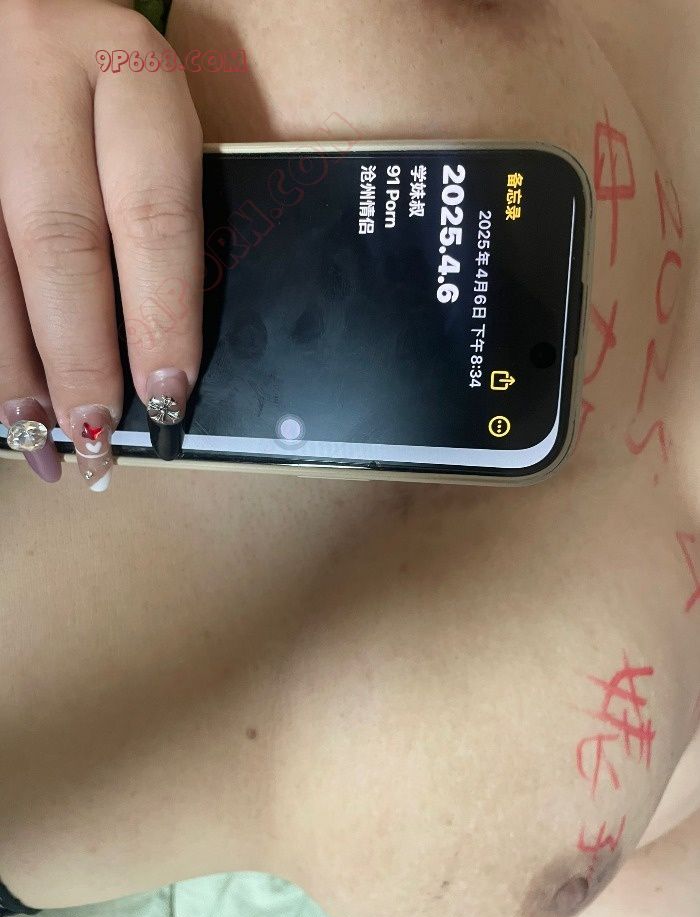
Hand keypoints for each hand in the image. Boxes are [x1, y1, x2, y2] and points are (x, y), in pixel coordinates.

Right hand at [0, 0, 202, 488]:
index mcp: (127, 71)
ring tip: (33, 435)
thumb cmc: (106, 82)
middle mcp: (39, 80)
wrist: (23, 11)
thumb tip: (163, 348)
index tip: (167, 390)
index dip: (161, 315)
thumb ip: (160, 210)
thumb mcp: (153, 117)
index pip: (153, 213)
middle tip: (94, 436)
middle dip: (78, 355)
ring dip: (9, 362)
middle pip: (58, 243)